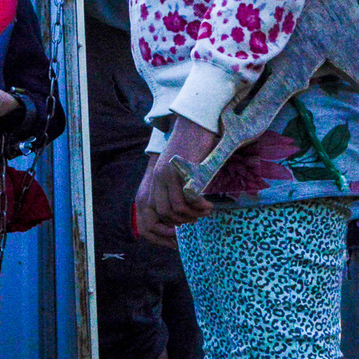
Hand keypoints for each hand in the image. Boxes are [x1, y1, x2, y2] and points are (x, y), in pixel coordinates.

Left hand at [133, 116, 218, 246]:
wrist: (195, 125)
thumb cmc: (191, 150)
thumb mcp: (178, 173)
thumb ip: (175, 191)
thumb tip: (180, 215)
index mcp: (154, 181)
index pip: (150, 215)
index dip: (163, 230)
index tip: (179, 233)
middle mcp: (157, 179)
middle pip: (163, 214)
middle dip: (181, 223)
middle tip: (197, 219)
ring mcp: (168, 175)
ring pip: (176, 209)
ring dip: (193, 215)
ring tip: (205, 212)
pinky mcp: (181, 171)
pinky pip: (188, 198)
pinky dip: (199, 206)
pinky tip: (208, 205)